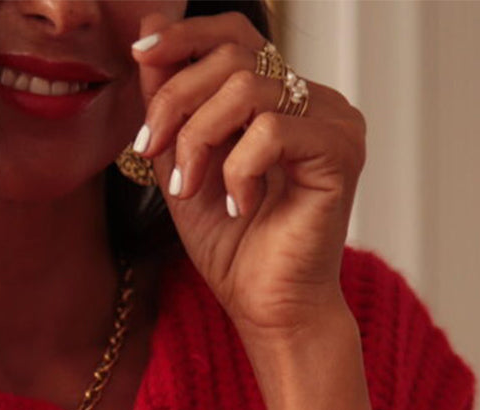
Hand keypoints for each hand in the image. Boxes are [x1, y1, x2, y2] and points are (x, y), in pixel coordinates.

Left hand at [130, 10, 364, 339]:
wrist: (267, 310)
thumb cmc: (234, 250)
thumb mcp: (183, 165)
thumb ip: (171, 105)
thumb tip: (150, 30)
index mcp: (280, 99)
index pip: (236, 36)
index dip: (186, 37)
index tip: (139, 53)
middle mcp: (313, 100)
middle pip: (234, 57)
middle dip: (176, 100)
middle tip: (149, 149)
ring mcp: (333, 121)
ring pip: (248, 87)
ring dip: (199, 138)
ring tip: (188, 188)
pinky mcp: (340, 151)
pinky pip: (272, 130)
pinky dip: (238, 169)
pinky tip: (236, 206)